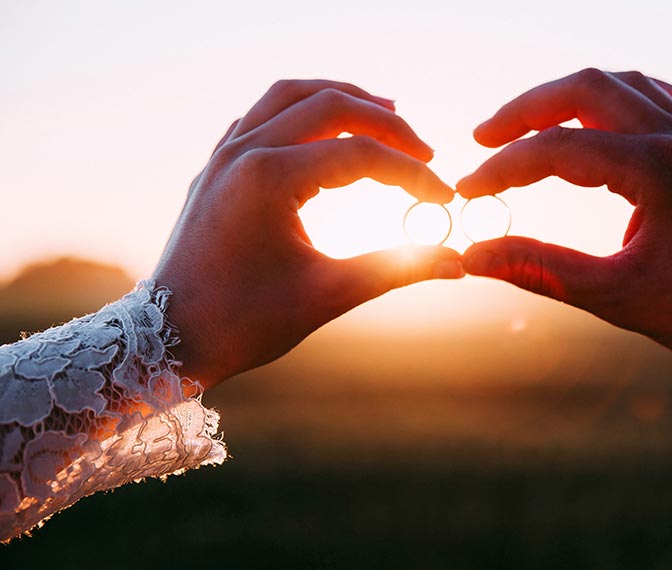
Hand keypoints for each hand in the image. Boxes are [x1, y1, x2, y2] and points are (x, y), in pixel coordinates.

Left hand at [154, 80, 462, 388]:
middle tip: (424, 152)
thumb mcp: (328, 295)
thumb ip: (397, 269)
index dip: (411, 174)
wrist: (171, 339)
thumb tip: (458, 263)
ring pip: (291, 95)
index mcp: (269, 178)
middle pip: (330, 106)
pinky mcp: (218, 164)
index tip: (444, 199)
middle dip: (386, 124)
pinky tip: (327, 128)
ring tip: (387, 113)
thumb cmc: (245, 322)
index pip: (361, 156)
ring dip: (343, 99)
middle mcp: (244, 152)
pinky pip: (263, 113)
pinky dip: (303, 109)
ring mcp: (225, 153)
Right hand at [457, 69, 671, 378]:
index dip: (502, 169)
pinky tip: (603, 115)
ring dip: (567, 97)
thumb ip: (539, 270)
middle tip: (483, 138)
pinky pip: (661, 99)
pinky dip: (620, 99)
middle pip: (585, 89)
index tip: (467, 192)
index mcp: (656, 170)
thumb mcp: (616, 297)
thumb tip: (473, 257)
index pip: (556, 150)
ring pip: (621, 84)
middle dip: (525, 110)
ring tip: (528, 126)